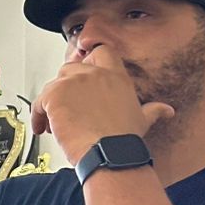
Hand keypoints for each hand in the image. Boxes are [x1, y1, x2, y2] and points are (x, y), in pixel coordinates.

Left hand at [30, 45, 173, 163]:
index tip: (81, 74)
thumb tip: (166, 110)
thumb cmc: (124, 140)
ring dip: (50, 105)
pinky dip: (37, 116)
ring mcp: (73, 82)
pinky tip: (43, 129)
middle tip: (65, 107)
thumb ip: (152, 110)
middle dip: (65, 87)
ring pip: (52, 86)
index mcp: (116, 76)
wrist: (109, 153)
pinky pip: (38, 103)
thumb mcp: (143, 120)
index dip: (89, 59)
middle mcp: (94, 74)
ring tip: (55, 125)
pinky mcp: (54, 95)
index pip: (101, 51)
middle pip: (69, 68)